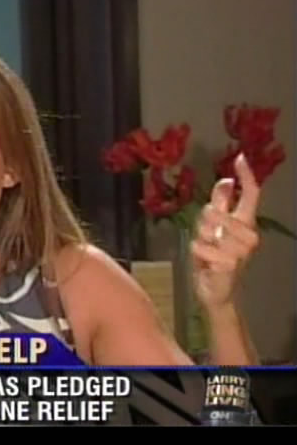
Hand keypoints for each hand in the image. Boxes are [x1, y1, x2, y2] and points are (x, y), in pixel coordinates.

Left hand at [191, 153, 260, 310]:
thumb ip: (221, 205)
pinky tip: (204, 262)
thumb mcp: (213, 228)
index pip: (251, 195)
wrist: (215, 290)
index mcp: (246, 224)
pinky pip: (201, 247)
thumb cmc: (214, 257)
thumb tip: (226, 181)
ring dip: (200, 239)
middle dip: (205, 221)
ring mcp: (241, 251)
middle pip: (219, 212)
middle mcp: (249, 236)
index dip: (246, 176)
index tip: (240, 158)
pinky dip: (197, 252)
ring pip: (208, 230)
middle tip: (206, 236)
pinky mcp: (229, 265)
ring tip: (206, 250)